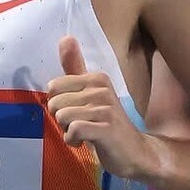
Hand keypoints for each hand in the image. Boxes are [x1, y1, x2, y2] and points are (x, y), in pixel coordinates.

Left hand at [47, 37, 150, 178]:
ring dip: (67, 132)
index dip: (58, 105)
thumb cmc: (106, 124)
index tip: (75, 112)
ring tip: (84, 134)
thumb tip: (65, 37)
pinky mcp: (106, 128)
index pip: (53, 87)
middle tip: (80, 125)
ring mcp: (105, 108)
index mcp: (96, 78)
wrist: (135, 152)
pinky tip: (85, 142)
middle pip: (55, 103)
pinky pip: (74, 130)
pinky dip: (73, 141)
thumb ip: (75, 68)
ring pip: (62, 117)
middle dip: (61, 120)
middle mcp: (101, 89)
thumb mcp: (90, 94)